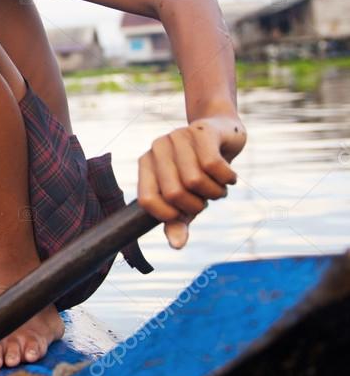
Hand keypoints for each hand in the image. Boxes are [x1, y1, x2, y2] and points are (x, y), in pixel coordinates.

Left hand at [138, 114, 246, 248]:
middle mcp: (157, 148)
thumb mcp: (187, 199)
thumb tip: (177, 245)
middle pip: (174, 193)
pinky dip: (227, 178)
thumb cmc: (201, 172)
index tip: (185, 214)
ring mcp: (177, 136)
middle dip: (198, 204)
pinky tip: (229, 177)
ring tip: (219, 186)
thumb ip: (178, 221)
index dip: (168, 215)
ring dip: (215, 192)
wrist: (223, 134)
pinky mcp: (201, 130)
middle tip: (207, 197)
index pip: (147, 200)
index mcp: (146, 164)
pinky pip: (213, 165)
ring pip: (195, 180)